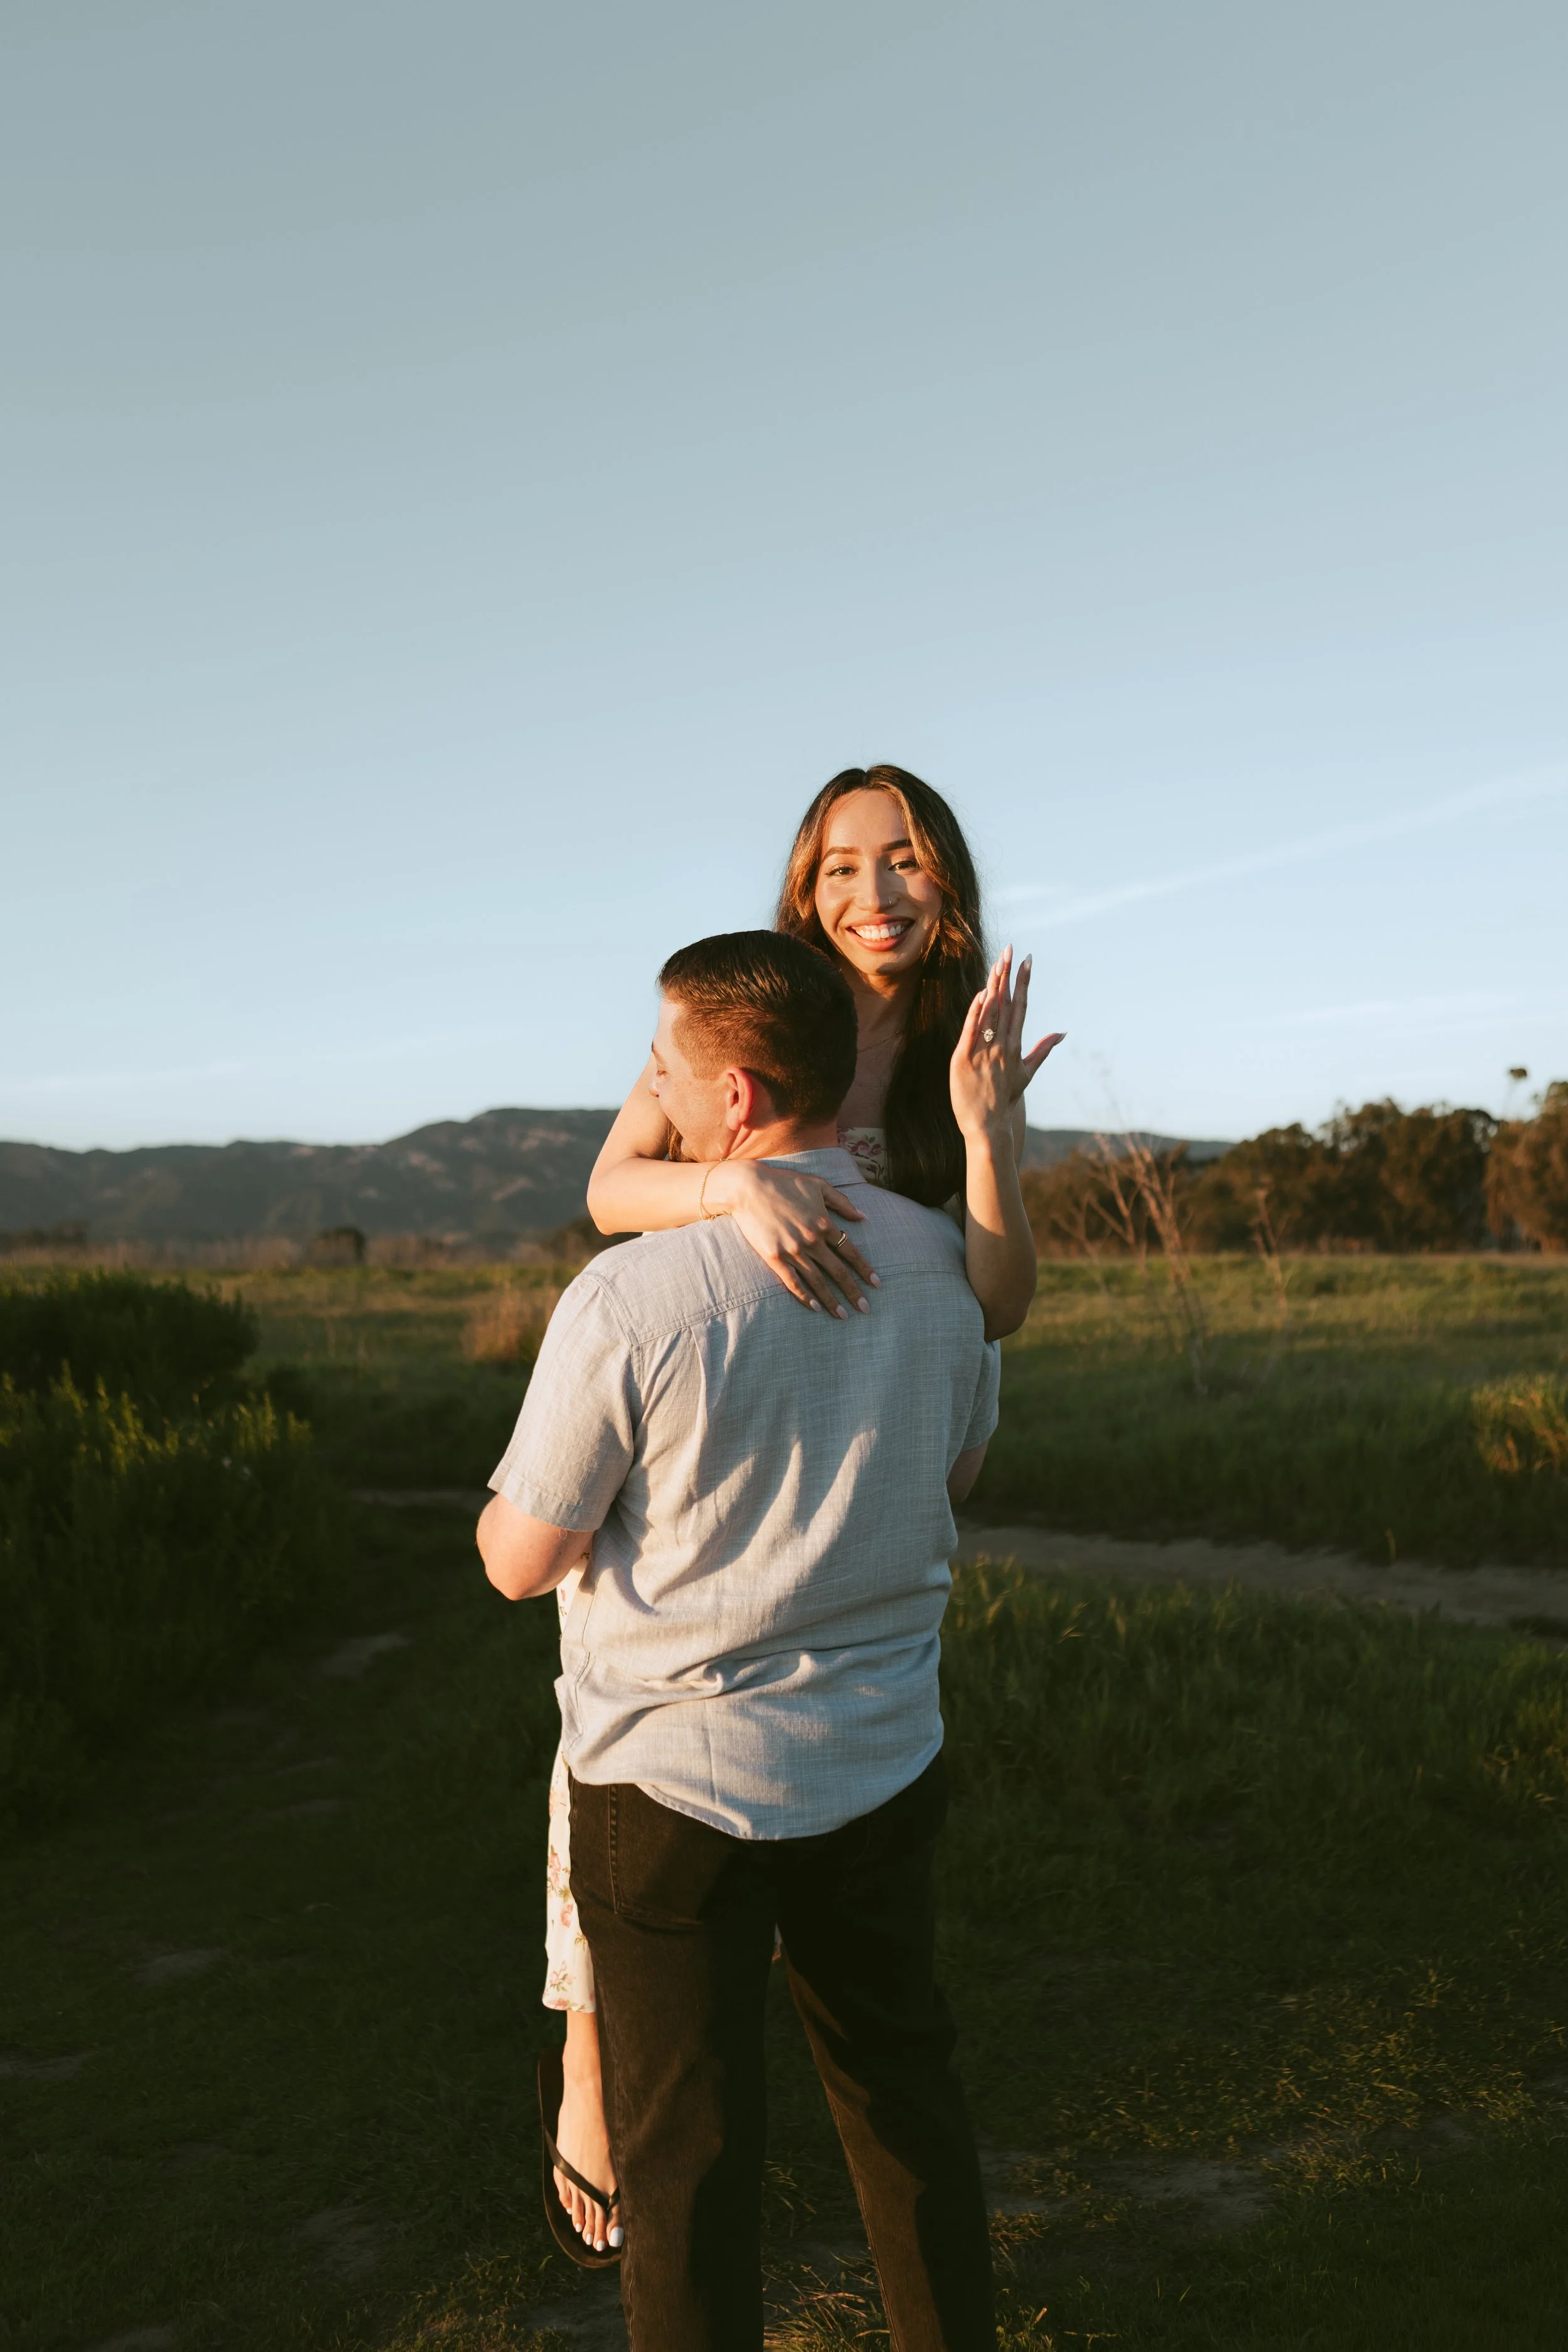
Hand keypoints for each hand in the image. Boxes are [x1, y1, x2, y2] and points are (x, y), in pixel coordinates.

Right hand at [710, 1161, 878, 1316]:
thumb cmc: (784, 1182)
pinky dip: (805, 1297)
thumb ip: (842, 1202)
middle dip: (854, 1292)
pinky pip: (793, 1282)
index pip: (851, 1252)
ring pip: (818, 1281)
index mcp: (824, 1223)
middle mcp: (812, 1240)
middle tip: (866, 1309)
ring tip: (843, 1316)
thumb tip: (863, 1216)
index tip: (876, 1284)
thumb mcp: (818, 1185)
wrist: (748, 1187)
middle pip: (838, 1272)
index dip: (865, 1270)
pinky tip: (815, 1308)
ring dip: (832, 1301)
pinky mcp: (774, 1258)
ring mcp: (793, 1250)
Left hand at [949, 947, 1064, 1142]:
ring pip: (989, 1013)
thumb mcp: (1027, 1073)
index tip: (1028, 960)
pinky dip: (976, 1013)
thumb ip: (1043, 1050)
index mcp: (1015, 1046)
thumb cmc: (1004, 1100)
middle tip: (1012, 949)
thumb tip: (1062, 1032)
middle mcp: (1002, 1046)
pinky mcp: (964, 1059)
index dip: (1023, 982)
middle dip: (1009, 975)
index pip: (1020, 1007)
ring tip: (997, 962)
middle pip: (1006, 1004)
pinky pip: (971, 1031)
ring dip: (993, 986)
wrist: (988, 1126)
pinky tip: (981, 995)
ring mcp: (984, 1052)